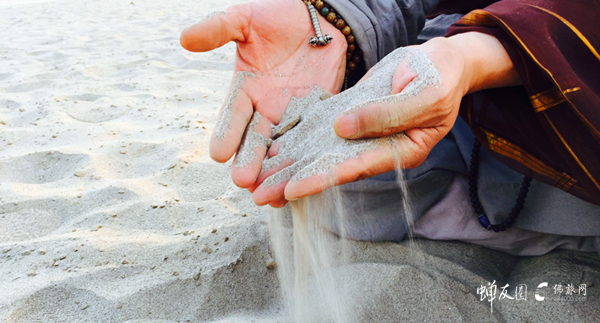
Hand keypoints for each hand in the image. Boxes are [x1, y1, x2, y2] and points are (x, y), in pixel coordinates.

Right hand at [180, 0, 346, 205]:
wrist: (320, 19)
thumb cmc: (279, 17)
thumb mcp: (245, 19)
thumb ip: (218, 29)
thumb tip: (184, 38)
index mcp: (246, 90)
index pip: (233, 115)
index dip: (226, 133)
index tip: (218, 154)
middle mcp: (266, 109)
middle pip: (255, 140)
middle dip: (249, 160)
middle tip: (242, 181)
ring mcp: (293, 116)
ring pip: (281, 149)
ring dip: (275, 171)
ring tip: (268, 194)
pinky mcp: (319, 117)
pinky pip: (311, 143)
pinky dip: (305, 162)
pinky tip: (300, 184)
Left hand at [260, 32, 520, 201]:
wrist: (442, 60)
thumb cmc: (442, 77)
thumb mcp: (424, 94)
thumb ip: (386, 114)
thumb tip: (343, 129)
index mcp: (399, 151)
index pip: (353, 169)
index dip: (321, 179)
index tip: (291, 190)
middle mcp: (375, 147)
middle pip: (329, 167)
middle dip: (295, 180)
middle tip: (260, 195)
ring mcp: (362, 133)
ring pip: (320, 151)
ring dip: (290, 163)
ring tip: (257, 176)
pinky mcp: (352, 115)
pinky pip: (321, 129)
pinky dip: (298, 137)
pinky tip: (274, 144)